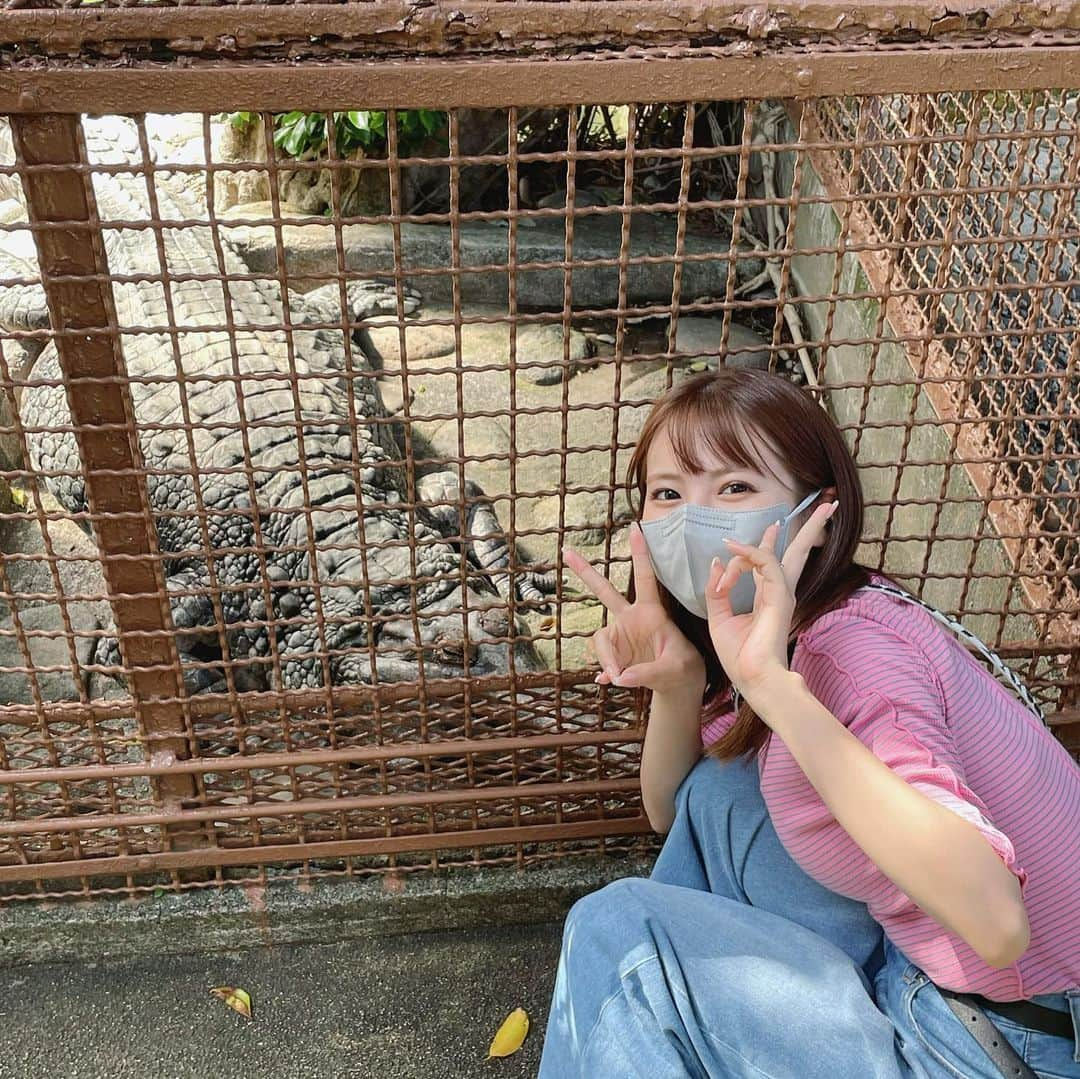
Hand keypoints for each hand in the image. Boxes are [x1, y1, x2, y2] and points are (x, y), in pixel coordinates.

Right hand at [562, 522, 704, 695]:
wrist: (677, 685)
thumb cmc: (681, 669)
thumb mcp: (672, 669)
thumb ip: (646, 671)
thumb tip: (616, 676)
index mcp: (651, 612)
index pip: (645, 578)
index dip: (640, 554)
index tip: (635, 527)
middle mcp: (631, 619)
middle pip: (604, 591)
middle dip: (585, 572)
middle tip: (566, 552)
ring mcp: (620, 635)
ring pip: (600, 639)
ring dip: (607, 659)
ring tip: (619, 677)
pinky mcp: (614, 653)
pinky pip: (602, 661)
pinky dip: (605, 673)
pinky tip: (608, 681)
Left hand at [705, 500, 838, 716]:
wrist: (752, 678)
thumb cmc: (739, 656)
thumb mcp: (719, 617)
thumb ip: (718, 590)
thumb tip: (718, 561)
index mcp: (769, 596)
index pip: (772, 561)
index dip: (760, 544)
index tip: (729, 543)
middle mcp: (781, 591)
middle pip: (800, 552)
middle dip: (812, 527)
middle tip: (827, 503)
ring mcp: (784, 593)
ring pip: (789, 551)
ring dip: (766, 539)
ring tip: (758, 531)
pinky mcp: (781, 596)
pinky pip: (766, 562)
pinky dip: (749, 553)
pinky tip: (733, 550)